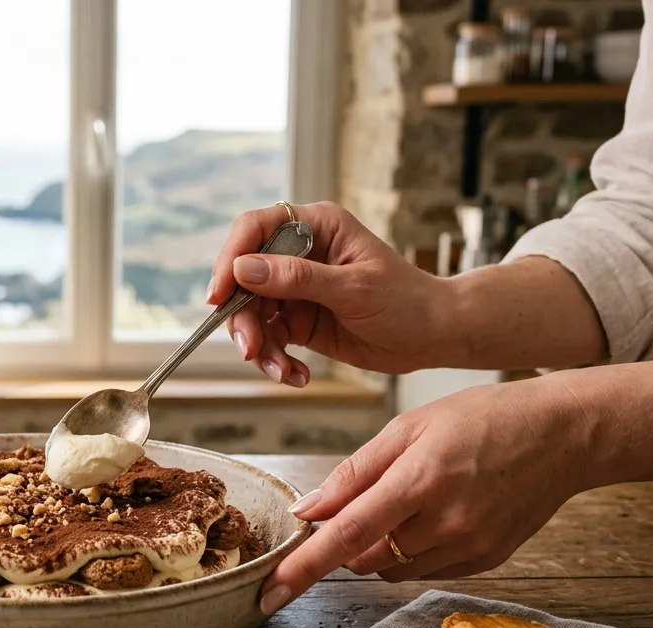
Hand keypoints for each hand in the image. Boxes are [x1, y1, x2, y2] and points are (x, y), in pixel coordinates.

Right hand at [208, 202, 449, 382]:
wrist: (433, 338)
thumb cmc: (406, 301)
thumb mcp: (353, 288)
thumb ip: (297, 278)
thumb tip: (244, 269)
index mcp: (315, 227)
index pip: (255, 229)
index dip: (231, 258)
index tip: (220, 294)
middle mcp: (299, 253)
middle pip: (245, 278)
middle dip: (244, 318)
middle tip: (252, 350)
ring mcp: (295, 288)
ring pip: (252, 314)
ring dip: (260, 347)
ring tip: (281, 371)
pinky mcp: (297, 320)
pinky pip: (269, 339)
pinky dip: (275, 361)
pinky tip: (296, 375)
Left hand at [258, 378, 587, 614]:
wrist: (565, 435)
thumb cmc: (483, 418)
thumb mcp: (410, 427)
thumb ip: (354, 472)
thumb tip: (308, 511)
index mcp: (419, 480)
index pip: (344, 536)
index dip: (302, 567)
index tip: (269, 592)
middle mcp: (445, 523)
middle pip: (364, 557)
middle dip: (346, 539)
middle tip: (364, 500)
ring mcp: (470, 547)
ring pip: (392, 567)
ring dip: (380, 544)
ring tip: (411, 497)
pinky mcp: (487, 562)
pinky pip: (425, 569)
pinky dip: (413, 549)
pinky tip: (436, 513)